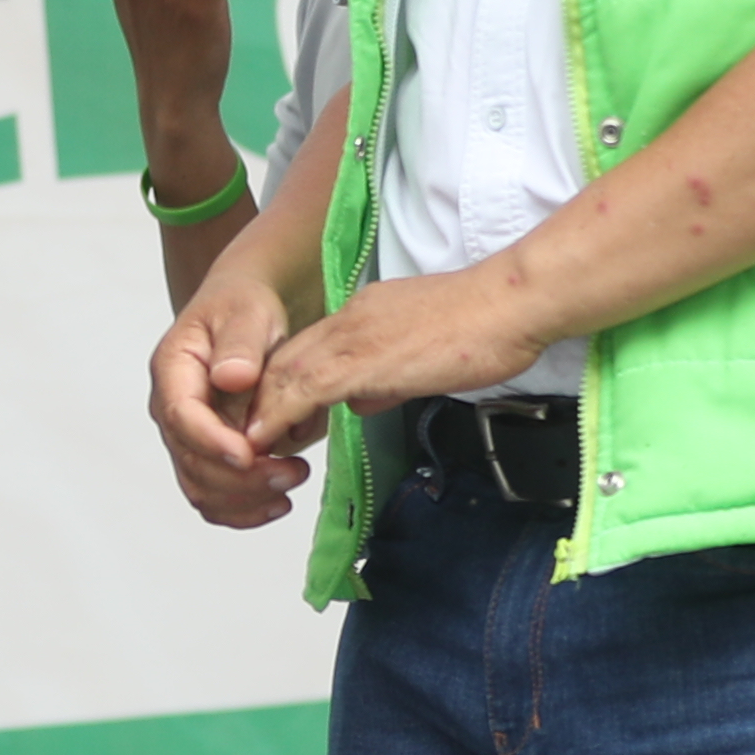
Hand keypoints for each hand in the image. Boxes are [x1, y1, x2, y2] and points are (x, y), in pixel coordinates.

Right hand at [149, 267, 317, 529]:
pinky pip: (215, 497)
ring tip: (292, 480)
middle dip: (241, 477)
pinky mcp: (208, 456)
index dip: (212, 441)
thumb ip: (239, 343)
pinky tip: (278, 503)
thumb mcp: (247, 312)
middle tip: (293, 471)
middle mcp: (172, 412)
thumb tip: (232, 377)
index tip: (249, 454)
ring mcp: (189, 438)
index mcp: (173, 372)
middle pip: (191, 462)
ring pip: (201, 488)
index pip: (181, 417)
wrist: (243, 317)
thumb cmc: (242, 309)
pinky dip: (243, 510)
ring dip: (246, 498)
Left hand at [245, 265, 559, 448]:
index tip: (271, 420)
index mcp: (362, 316)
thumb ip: (384, 378)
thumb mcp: (422, 355)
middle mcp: (347, 322)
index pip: (305, 353)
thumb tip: (360, 402)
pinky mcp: (361, 360)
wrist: (511, 303)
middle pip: (282, 363)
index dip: (280, 388)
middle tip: (246, 440)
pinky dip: (275, 417)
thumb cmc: (485, 329)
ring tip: (243, 450)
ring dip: (258, 414)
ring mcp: (351, 339)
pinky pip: (301, 391)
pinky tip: (260, 441)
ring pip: (282, 376)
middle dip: (258, 403)